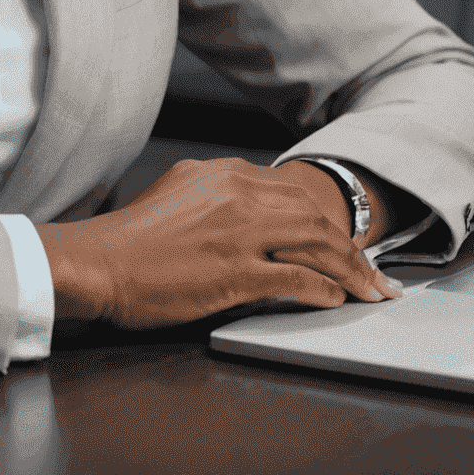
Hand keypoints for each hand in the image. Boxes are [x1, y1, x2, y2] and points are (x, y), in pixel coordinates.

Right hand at [37, 157, 403, 328]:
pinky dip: (322, 290)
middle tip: (376, 277)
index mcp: (223, 173)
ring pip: (314, 244)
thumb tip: (251, 216)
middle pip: (313, 217)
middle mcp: (235, 193)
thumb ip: (218, 199)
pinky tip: (335, 301)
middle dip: (352, 250)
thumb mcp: (178, 196)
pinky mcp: (233, 271)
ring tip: (370, 293)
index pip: (292, 194)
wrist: (97, 261)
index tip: (347, 245)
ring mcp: (237, 231)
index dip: (328, 222)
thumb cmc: (131, 239)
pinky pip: (294, 279)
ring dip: (350, 271)